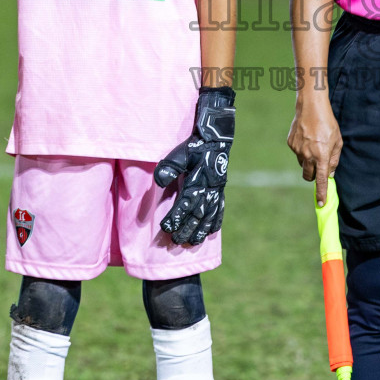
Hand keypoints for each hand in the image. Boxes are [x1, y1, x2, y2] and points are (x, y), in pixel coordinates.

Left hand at [154, 86, 234, 244]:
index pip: (186, 203)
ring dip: (200, 230)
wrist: (216, 137)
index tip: (166, 227)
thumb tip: (158, 182)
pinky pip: (220, 208)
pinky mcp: (221, 189)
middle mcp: (210, 188)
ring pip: (209, 214)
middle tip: (176, 240)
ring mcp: (217, 190)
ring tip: (192, 242)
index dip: (177, 216)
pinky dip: (215, 221)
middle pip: (198, 213)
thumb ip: (169, 168)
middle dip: (187, 228)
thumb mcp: (179, 153)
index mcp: (198, 179)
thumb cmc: (194, 145)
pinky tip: (211, 232)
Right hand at [288, 92, 341, 204]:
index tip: (321, 203)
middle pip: (308, 176)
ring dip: (308, 162)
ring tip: (314, 145)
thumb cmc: (328, 124)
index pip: (321, 180)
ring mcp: (297, 150)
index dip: (321, 193)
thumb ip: (334, 159)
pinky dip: (302, 151)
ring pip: (302, 164)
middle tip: (319, 167)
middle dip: (313, 176)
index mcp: (322, 156)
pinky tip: (307, 138)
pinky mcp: (291, 144)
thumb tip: (330, 173)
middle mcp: (308, 155)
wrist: (311, 107)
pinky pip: (297, 153)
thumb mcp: (337, 142)